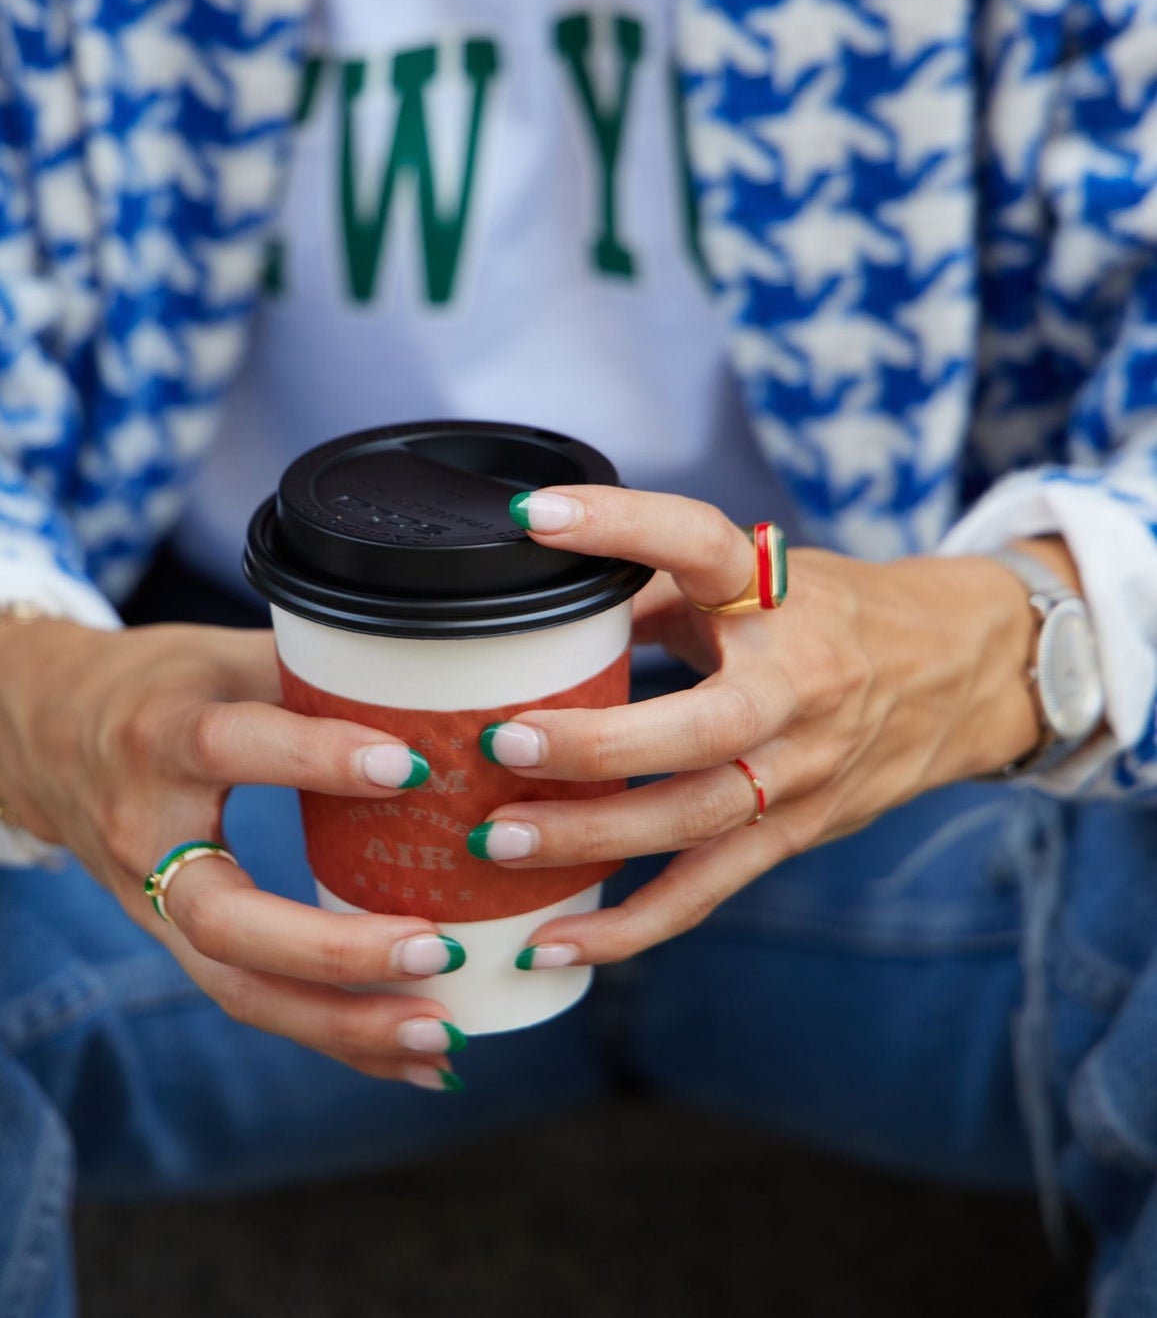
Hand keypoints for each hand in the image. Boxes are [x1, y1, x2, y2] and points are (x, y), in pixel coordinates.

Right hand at [0, 619, 467, 1088]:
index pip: (229, 748)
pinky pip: (248, 1000)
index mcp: (160, 736)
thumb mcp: (222, 653)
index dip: (316, 758)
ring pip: (235, 987)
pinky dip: (333, 1034)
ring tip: (442, 1033)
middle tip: (434, 948)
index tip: (408, 767)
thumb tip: (432, 679)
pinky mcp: (170, 941)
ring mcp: (150, 903)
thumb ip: (312, 667)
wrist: (42, 732)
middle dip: (333, 949)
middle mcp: (145, 832)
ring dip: (342, 1022)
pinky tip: (414, 1057)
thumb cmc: (159, 684)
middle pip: (225, 918)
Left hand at [470, 486, 1055, 967]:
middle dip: (599, 744)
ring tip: (498, 841)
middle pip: (703, 727)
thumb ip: (657, 585)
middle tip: (507, 741)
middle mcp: (797, 686)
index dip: (622, 526)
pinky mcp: (794, 831)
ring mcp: (800, 770)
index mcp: (777, 597)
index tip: (537, 519)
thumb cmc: (837, 617)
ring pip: (695, 819)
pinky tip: (555, 942)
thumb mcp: (759, 578)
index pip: (701, 546)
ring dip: (592, 838)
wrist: (963, 674)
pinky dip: (630, 927)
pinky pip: (706, 890)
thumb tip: (543, 599)